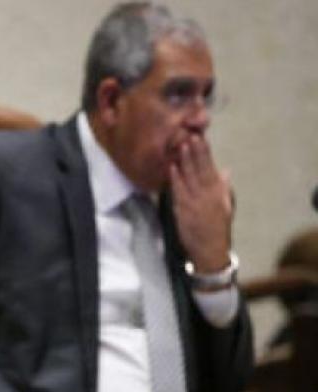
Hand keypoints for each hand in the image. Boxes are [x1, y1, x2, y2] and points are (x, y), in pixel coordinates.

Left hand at [169, 134, 233, 271]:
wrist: (210, 250)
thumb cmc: (217, 228)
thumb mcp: (226, 207)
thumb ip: (224, 188)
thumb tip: (226, 170)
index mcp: (219, 193)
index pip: (211, 168)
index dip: (205, 153)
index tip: (201, 138)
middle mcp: (208, 196)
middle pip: (201, 170)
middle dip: (196, 153)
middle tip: (191, 136)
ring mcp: (196, 203)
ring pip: (190, 178)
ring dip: (185, 161)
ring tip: (181, 145)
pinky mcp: (184, 211)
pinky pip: (179, 192)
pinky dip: (175, 179)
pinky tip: (172, 168)